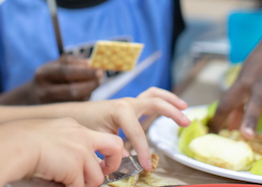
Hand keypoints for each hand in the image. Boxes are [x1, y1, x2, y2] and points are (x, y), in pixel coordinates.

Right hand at [0, 118, 123, 186]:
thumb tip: (72, 172)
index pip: (97, 138)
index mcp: (72, 126)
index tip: (99, 164)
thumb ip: (64, 149)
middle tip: (99, 176)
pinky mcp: (75, 165)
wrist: (9, 147)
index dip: (101, 154)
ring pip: (96, 176)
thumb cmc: (17, 145)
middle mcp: (81, 134)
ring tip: (64, 183)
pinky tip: (56, 183)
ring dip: (83, 184)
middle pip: (115, 146)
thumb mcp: (46, 139)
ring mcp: (80, 149)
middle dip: (113, 164)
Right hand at [31, 56, 102, 102]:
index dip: (83, 70)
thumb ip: (70, 61)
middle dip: (90, 82)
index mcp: (42, 74)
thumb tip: (90, 62)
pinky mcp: (57, 113)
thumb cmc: (48, 76)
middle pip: (71, 89)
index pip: (65, 72)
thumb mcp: (53, 64)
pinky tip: (90, 88)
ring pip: (75, 99)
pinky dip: (86, 96)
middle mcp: (44, 91)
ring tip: (98, 80)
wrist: (32, 96)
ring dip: (90, 89)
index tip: (97, 67)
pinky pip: (76, 105)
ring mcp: (50, 104)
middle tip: (101, 75)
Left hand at [73, 87, 189, 171]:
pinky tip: (173, 107)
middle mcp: (127, 102)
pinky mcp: (131, 105)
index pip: (137, 132)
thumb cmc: (85, 124)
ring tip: (185, 107)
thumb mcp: (98, 139)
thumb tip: (129, 162)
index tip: (147, 166)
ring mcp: (130, 102)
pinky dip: (163, 100)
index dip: (144, 150)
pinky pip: (150, 98)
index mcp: (119, 110)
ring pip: (154, 95)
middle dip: (171, 112)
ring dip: (170, 99)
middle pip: (154, 102)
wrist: (76, 114)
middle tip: (185, 123)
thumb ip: (114, 152)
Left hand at [208, 41, 261, 138]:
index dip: (218, 118)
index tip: (212, 134)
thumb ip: (236, 105)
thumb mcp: (242, 81)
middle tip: (247, 134)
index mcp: (242, 83)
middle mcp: (259, 85)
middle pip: (254, 103)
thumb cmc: (256, 69)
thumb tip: (228, 128)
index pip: (227, 101)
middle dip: (250, 119)